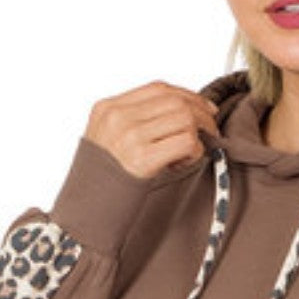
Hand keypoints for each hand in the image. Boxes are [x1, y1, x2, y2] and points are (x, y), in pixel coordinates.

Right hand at [83, 79, 219, 178]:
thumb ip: (136, 122)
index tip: (204, 108)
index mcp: (108, 108)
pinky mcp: (142, 158)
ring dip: (198, 135)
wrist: (86, 209)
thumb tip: (182, 114)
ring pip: (184, 118)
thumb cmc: (102, 180)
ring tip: (192, 152)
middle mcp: (118, 117)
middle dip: (202, 113)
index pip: (158, 89)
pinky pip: (185, 142)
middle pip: (175, 101)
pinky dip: (195, 151)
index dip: (188, 95)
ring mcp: (129, 136)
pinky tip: (185, 162)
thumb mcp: (108, 140)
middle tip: (212, 130)